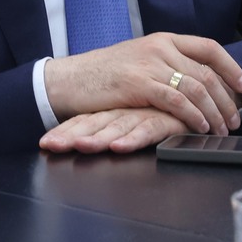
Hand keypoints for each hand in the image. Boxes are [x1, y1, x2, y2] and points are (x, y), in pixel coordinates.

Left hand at [39, 107, 187, 154]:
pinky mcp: (164, 119)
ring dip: (96, 138)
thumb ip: (117, 127)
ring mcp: (144, 113)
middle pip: (93, 123)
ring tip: (80, 146)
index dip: (65, 131)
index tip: (45, 143)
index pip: (84, 120)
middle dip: (70, 136)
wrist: (195, 95)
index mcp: (114, 110)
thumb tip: (93, 140)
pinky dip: (132, 139)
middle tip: (51, 146)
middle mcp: (125, 111)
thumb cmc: (164, 109)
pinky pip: (147, 130)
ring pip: (116, 126)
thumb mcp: (135, 118)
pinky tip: (118, 147)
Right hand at [42, 33, 241, 135]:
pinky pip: (177, 101)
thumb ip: (167, 65)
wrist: (72, 79)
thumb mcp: (140, 59)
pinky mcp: (140, 84)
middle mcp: (161, 47)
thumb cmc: (105, 74)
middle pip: (207, 73)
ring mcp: (151, 64)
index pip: (209, 47)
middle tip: (235, 119)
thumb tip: (196, 82)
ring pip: (197, 88)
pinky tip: (200, 127)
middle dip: (226, 99)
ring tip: (220, 128)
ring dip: (214, 111)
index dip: (231, 67)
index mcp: (164, 39)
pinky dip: (194, 116)